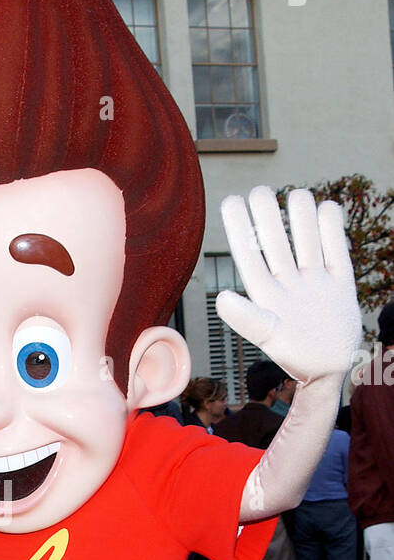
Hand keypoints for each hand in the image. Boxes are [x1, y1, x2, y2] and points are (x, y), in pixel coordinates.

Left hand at [217, 187, 361, 384]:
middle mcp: (288, 282)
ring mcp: (314, 280)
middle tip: (260, 190)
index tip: (231, 200)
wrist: (331, 369)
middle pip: (276, 241)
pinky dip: (333, 229)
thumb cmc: (296, 357)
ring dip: (301, 216)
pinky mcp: (339, 283)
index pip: (250, 253)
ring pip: (306, 239)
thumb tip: (221, 297)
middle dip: (268, 214)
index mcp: (267, 293)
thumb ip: (249, 318)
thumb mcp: (270, 337)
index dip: (239, 227)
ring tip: (296, 195)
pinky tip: (327, 208)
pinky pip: (336, 250)